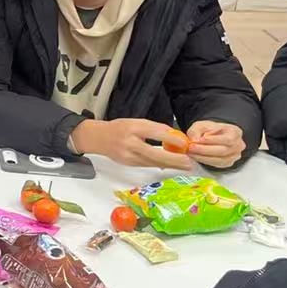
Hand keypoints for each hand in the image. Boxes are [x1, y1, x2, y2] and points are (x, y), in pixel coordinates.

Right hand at [70, 118, 192, 170]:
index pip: (155, 133)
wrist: (98, 138)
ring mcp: (128, 156)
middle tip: (188, 161)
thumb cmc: (119, 128)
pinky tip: (170, 165)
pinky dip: (160, 164)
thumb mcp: (137, 122)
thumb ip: (155, 128)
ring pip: (153, 162)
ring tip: (185, 165)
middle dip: (174, 160)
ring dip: (170, 164)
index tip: (185, 144)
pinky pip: (147, 164)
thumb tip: (175, 136)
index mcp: (132, 128)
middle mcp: (129, 143)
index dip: (171, 140)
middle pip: (155, 154)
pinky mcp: (128, 164)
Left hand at [185, 121, 245, 169]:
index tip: (199, 139)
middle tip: (191, 147)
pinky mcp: (228, 163)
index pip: (228, 139)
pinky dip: (205, 161)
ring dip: (203, 157)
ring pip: (220, 160)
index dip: (213, 140)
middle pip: (223, 151)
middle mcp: (238, 145)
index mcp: (235, 132)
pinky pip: (216, 164)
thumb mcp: (202, 125)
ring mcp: (234, 155)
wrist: (212, 136)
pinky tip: (196, 157)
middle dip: (205, 150)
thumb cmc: (209, 130)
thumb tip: (195, 140)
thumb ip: (198, 130)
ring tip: (191, 152)